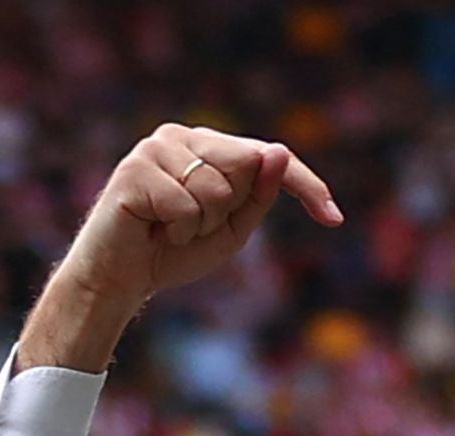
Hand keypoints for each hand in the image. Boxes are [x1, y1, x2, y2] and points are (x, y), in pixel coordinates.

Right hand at [15, 125, 342, 374]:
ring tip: (169, 229)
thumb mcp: (230, 230)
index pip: (267, 157)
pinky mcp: (136, 168)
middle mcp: (183, 137)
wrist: (120, 279)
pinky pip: (186, 204)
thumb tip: (276, 151)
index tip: (334, 218)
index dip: (304, 184)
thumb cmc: (173, 253)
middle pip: (246, 165)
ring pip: (217, 188)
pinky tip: (153, 229)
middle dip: (229, 212)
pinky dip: (177, 230)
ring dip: (200, 225)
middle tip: (191, 229)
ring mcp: (157, 147)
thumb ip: (257, 195)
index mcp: (208, 147)